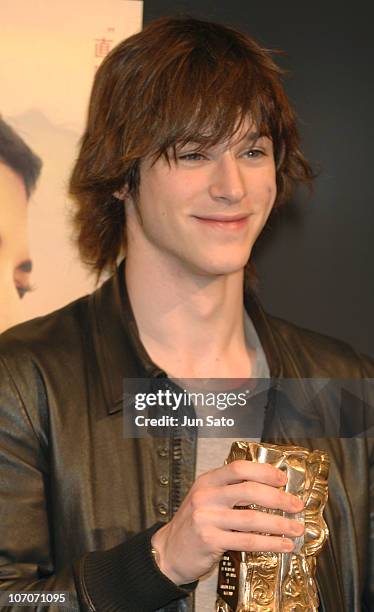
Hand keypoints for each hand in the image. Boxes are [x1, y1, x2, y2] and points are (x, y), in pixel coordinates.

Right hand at [151, 459, 303, 584]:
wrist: (168, 551)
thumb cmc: (193, 524)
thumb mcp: (207, 499)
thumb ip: (229, 491)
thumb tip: (269, 489)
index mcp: (207, 481)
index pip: (239, 468)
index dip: (264, 472)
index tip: (282, 480)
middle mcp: (206, 496)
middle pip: (249, 490)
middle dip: (278, 498)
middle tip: (296, 505)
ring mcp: (206, 518)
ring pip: (251, 518)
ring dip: (279, 524)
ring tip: (295, 528)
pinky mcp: (209, 540)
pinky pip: (247, 541)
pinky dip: (269, 543)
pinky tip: (282, 544)